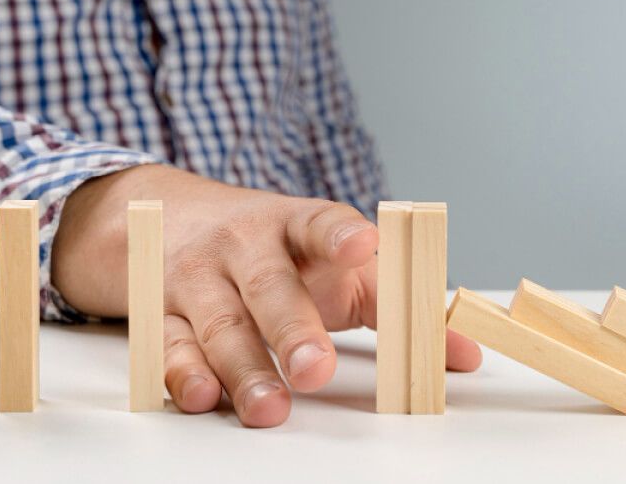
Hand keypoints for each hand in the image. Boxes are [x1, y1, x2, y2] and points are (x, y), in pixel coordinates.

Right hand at [52, 164, 481, 426]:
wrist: (168, 216)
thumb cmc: (275, 250)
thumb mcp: (338, 265)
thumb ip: (396, 306)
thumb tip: (464, 356)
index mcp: (296, 226)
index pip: (320, 222)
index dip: (341, 234)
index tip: (364, 244)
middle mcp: (245, 247)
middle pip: (269, 285)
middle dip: (293, 329)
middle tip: (315, 371)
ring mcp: (200, 278)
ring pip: (221, 324)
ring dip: (245, 369)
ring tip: (270, 409)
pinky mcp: (161, 313)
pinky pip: (169, 347)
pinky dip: (182, 375)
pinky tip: (204, 397)